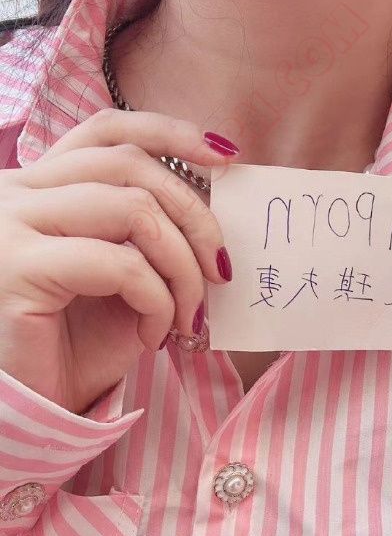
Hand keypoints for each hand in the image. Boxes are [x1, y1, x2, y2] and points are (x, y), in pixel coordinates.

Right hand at [0, 109, 238, 413]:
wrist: (32, 404)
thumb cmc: (78, 345)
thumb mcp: (124, 279)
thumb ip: (150, 235)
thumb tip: (215, 215)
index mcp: (41, 186)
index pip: (106, 130)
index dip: (170, 132)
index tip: (226, 156)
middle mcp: (18, 192)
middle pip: (131, 168)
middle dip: (196, 217)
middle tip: (223, 269)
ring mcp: (13, 226)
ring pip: (133, 210)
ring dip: (183, 266)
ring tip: (191, 313)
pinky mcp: (19, 269)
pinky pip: (121, 265)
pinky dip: (158, 300)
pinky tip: (157, 335)